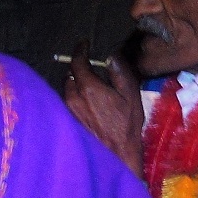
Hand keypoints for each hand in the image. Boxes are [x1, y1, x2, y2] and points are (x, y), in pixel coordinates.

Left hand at [60, 41, 144, 178]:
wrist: (114, 153)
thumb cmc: (125, 125)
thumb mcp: (130, 94)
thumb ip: (119, 72)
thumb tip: (111, 57)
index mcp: (88, 88)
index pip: (77, 62)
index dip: (80, 50)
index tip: (84, 44)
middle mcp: (72, 97)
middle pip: (70, 75)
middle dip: (79, 69)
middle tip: (92, 68)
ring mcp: (67, 110)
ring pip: (67, 89)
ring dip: (76, 84)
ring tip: (91, 86)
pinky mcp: (66, 120)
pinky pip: (67, 102)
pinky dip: (75, 97)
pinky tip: (87, 103)